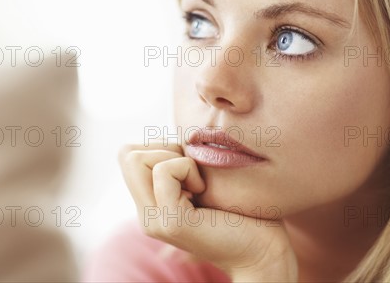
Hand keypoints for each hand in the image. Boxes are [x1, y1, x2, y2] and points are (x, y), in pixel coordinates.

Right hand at [119, 141, 297, 281]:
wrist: (262, 250)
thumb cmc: (241, 210)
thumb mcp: (201, 180)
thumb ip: (179, 165)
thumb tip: (172, 139)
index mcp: (151, 205)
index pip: (128, 154)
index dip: (159, 147)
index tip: (189, 165)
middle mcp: (146, 215)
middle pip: (127, 154)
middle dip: (164, 148)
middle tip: (193, 172)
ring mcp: (154, 221)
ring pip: (136, 159)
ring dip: (175, 158)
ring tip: (198, 183)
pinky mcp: (171, 222)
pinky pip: (164, 171)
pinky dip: (188, 169)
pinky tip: (204, 191)